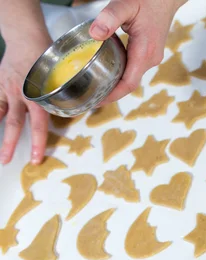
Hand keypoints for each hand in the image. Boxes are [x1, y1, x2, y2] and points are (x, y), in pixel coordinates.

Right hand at [0, 34, 52, 164]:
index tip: (37, 159)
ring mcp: (8, 90)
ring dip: (0, 133)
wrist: (26, 37)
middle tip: (8, 162)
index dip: (39, 143)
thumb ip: (65, 95)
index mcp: (40, 96)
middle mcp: (23, 95)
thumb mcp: (61, 77)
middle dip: (12, 144)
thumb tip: (84, 109)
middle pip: (17, 124)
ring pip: (2, 115)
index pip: (40, 125)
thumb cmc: (48, 58)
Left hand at [90, 0, 186, 103]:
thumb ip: (109, 18)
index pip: (129, 83)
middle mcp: (151, 58)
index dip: (113, 95)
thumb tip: (95, 34)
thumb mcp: (126, 4)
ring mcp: (152, 57)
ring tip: (95, 87)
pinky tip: (107, 71)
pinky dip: (120, 74)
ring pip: (132, 77)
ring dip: (115, 84)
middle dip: (111, 93)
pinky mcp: (150, 53)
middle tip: (89, 96)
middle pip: (130, 83)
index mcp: (145, 51)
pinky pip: (134, 69)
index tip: (97, 101)